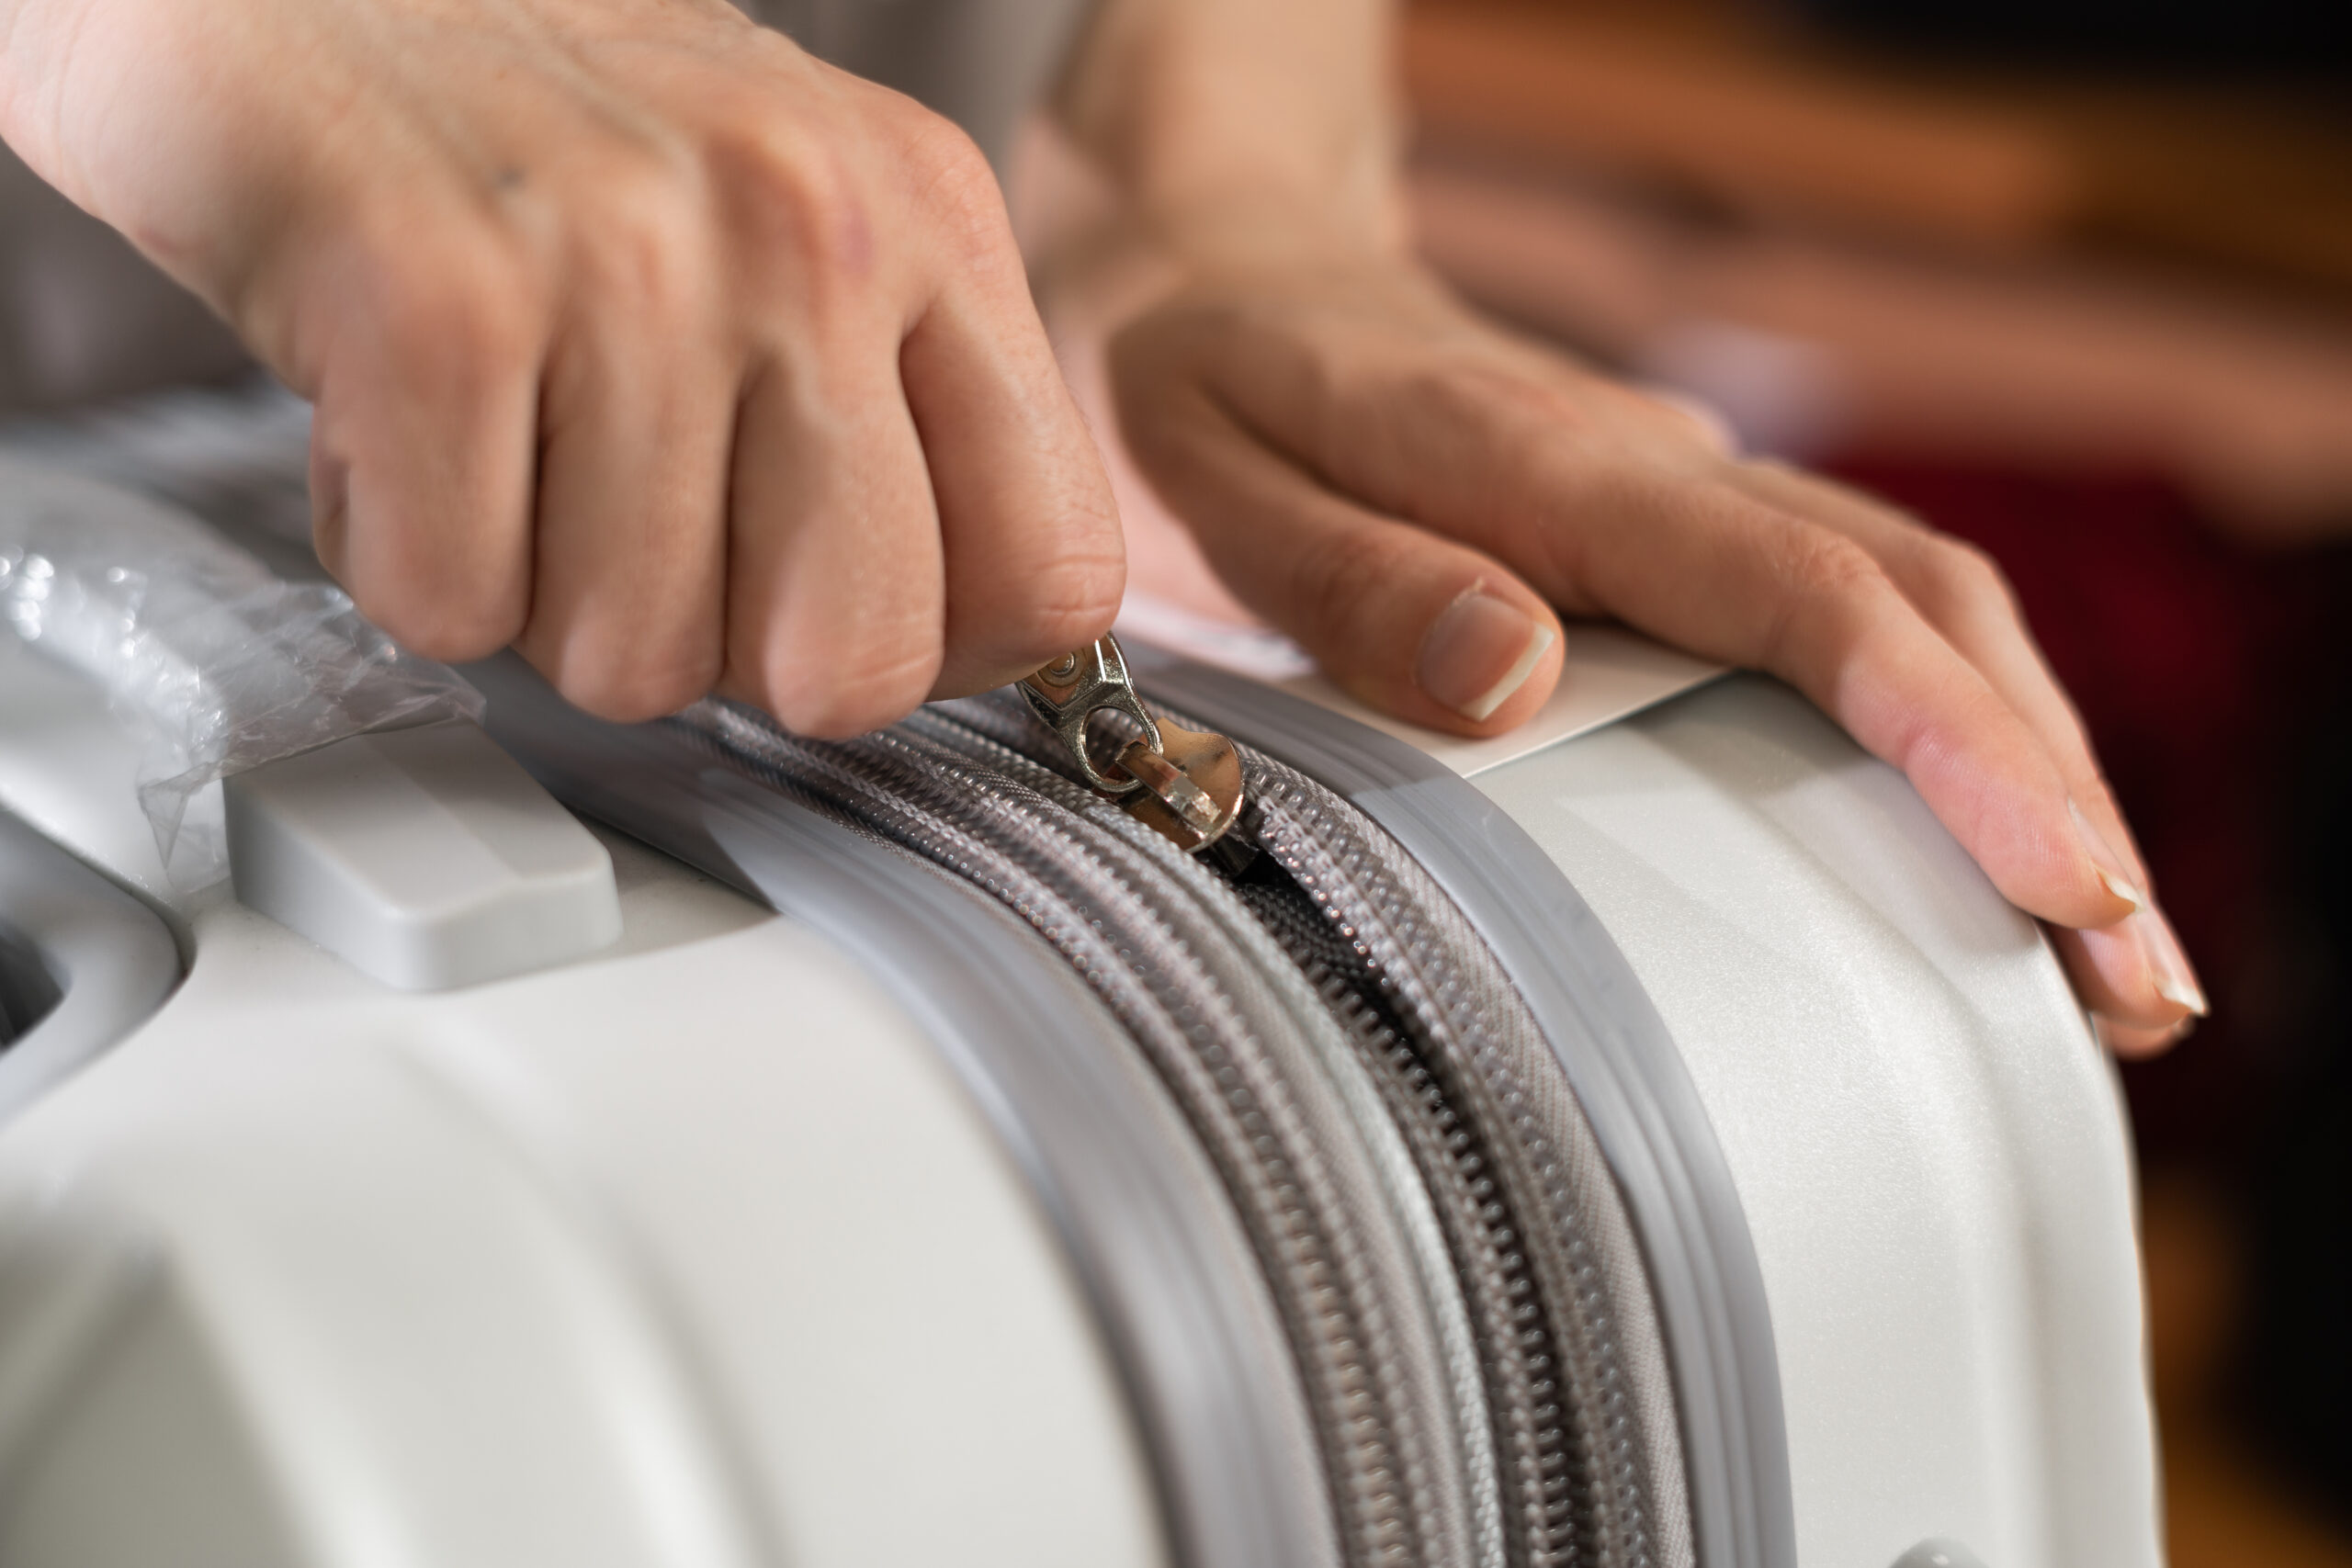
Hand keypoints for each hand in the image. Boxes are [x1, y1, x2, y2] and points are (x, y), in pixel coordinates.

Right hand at [0, 0, 1121, 732]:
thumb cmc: (544, 124)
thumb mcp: (799, 218)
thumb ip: (904, 414)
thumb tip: (949, 643)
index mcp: (928, 221)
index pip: (1050, 572)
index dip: (935, 654)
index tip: (831, 616)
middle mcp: (809, 230)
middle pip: (851, 663)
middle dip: (721, 653)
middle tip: (634, 530)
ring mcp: (631, 258)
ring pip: (633, 654)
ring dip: (538, 587)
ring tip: (502, 430)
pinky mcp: (435, 298)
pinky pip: (454, 601)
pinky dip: (402, 551)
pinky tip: (401, 424)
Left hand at [1107, 243, 2204, 1047]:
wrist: (1227, 271)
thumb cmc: (1209, 396)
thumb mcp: (1225, 488)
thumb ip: (1357, 580)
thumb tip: (1515, 679)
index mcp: (1549, 468)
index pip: (1796, 595)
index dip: (1942, 735)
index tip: (2055, 873)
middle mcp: (1652, 469)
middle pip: (1915, 604)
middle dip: (2044, 787)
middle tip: (2133, 979)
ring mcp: (1681, 492)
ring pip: (1913, 604)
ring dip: (2028, 765)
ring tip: (2107, 951)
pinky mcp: (1681, 529)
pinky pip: (1850, 611)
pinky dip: (1947, 722)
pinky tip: (1984, 828)